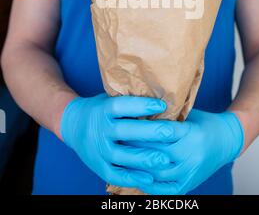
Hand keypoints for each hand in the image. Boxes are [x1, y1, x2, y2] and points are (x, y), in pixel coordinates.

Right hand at [60, 94, 188, 189]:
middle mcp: (99, 129)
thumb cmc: (101, 109)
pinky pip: (115, 174)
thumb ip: (129, 100)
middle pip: (124, 131)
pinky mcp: (97, 166)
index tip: (162, 105)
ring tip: (165, 160)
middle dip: (149, 132)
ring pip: (120, 155)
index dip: (141, 105)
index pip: (122, 106)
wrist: (72, 124)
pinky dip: (132, 178)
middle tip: (171, 133)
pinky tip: (150, 178)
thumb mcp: (109, 98)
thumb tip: (160, 94)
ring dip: (143, 158)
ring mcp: (97, 149)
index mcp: (103, 109)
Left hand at [127, 109, 243, 194]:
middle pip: (155, 151)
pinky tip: (136, 176)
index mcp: (191, 133)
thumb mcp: (187, 114)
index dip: (140, 127)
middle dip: (134, 146)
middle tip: (117, 139)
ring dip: (138, 166)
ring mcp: (190, 171)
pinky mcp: (190, 183)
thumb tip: (138, 112)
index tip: (124, 122)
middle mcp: (191, 154)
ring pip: (157, 171)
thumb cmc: (204, 122)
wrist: (226, 140)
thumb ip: (166, 116)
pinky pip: (165, 189)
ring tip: (120, 157)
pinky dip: (149, 184)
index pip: (159, 131)